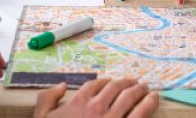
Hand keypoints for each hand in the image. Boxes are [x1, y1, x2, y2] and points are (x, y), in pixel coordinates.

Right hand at [33, 79, 157, 117]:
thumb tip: (61, 86)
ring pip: (129, 97)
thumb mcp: (41, 117)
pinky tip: (154, 99)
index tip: (112, 82)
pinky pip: (140, 114)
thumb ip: (47, 98)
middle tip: (135, 82)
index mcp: (78, 102)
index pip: (96, 85)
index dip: (106, 81)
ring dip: (139, 90)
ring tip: (147, 88)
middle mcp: (96, 107)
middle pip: (115, 88)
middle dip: (126, 83)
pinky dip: (148, 103)